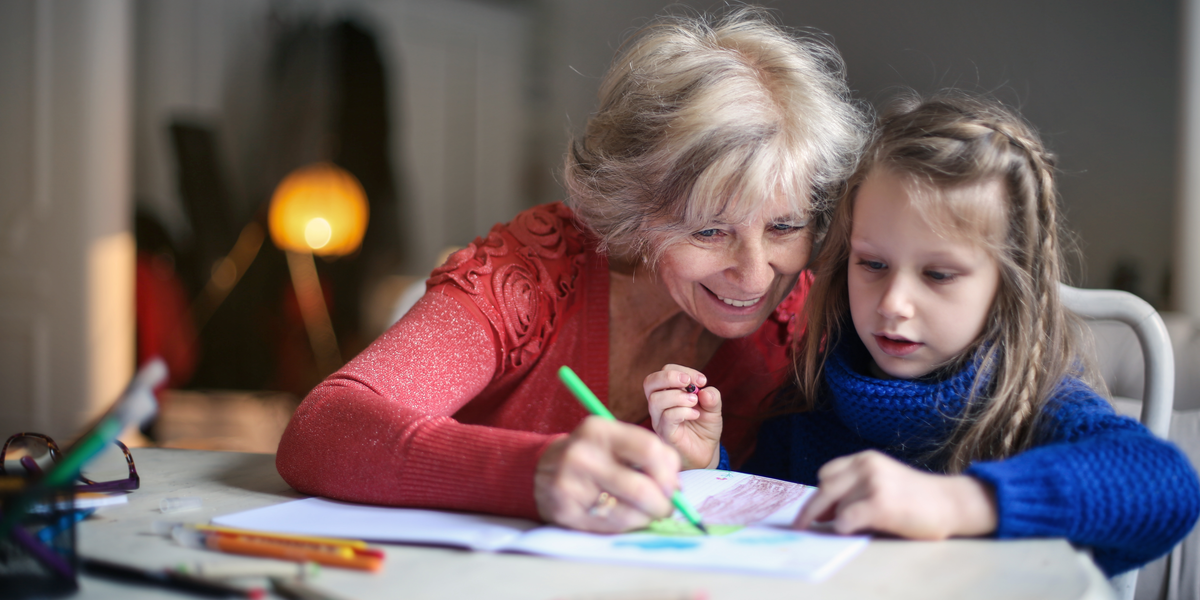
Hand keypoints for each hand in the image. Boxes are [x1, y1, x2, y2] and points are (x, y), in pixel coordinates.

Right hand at [534, 417, 679, 531]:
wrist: (540, 470)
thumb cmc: (590, 456)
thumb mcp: (612, 442)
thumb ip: (645, 456)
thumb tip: (676, 487)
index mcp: (599, 429)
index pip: (649, 448)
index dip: (669, 472)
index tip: (672, 484)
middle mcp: (583, 454)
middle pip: (642, 487)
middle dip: (663, 503)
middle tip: (665, 506)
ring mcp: (571, 484)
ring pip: (630, 512)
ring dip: (647, 517)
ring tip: (646, 512)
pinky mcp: (567, 510)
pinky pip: (612, 525)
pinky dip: (628, 524)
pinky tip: (624, 516)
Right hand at [644, 364, 721, 469]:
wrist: (705, 453)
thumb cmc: (704, 428)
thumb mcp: (713, 409)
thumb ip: (712, 398)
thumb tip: (705, 389)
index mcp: (668, 393)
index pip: (665, 372)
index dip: (682, 371)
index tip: (702, 380)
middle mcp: (659, 406)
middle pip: (650, 382)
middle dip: (670, 377)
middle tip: (689, 383)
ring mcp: (659, 420)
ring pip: (656, 400)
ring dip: (678, 396)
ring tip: (694, 402)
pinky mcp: (665, 434)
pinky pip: (667, 418)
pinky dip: (683, 411)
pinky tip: (696, 415)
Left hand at [794, 450, 997, 539]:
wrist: (951, 503)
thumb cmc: (916, 499)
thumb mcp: (881, 483)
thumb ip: (853, 491)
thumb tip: (821, 514)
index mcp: (865, 458)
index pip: (826, 474)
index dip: (820, 494)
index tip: (813, 511)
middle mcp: (867, 466)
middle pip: (824, 489)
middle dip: (811, 511)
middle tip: (800, 527)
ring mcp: (873, 483)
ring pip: (836, 506)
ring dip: (840, 520)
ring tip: (860, 526)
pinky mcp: (880, 503)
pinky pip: (846, 518)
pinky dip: (844, 527)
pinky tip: (853, 529)